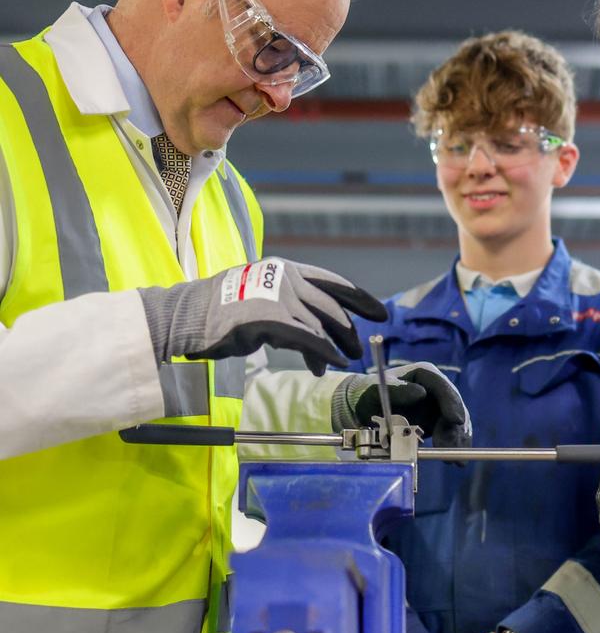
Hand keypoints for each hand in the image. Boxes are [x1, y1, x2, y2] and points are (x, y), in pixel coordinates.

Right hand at [138, 257, 386, 376]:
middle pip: (333, 305)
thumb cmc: (220, 314)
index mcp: (285, 268)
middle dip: (350, 329)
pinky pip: (310, 339)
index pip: (333, 282)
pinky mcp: (273, 318)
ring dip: (339, 344)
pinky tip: (331, 363)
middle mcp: (287, 278)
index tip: (380, 312)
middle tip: (359, 347)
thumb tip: (317, 343)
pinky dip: (325, 353)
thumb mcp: (262, 303)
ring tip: (347, 359)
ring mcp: (280, 296)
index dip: (359, 298)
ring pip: (323, 323)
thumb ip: (291, 314)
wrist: (188, 316)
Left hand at [333, 363, 471, 447]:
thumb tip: (421, 393)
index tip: (456, 420)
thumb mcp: (377, 389)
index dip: (452, 403)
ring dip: (456, 440)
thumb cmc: (369, 393)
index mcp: (424, 375)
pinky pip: (449, 433)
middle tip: (450, 446)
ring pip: (455, 422)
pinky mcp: (437, 422)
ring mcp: (438, 406)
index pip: (442, 387)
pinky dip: (452, 445)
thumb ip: (398, 390)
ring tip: (453, 458)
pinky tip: (453, 458)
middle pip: (453, 407)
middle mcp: (435, 389)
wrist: (364, 408)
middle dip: (455, 428)